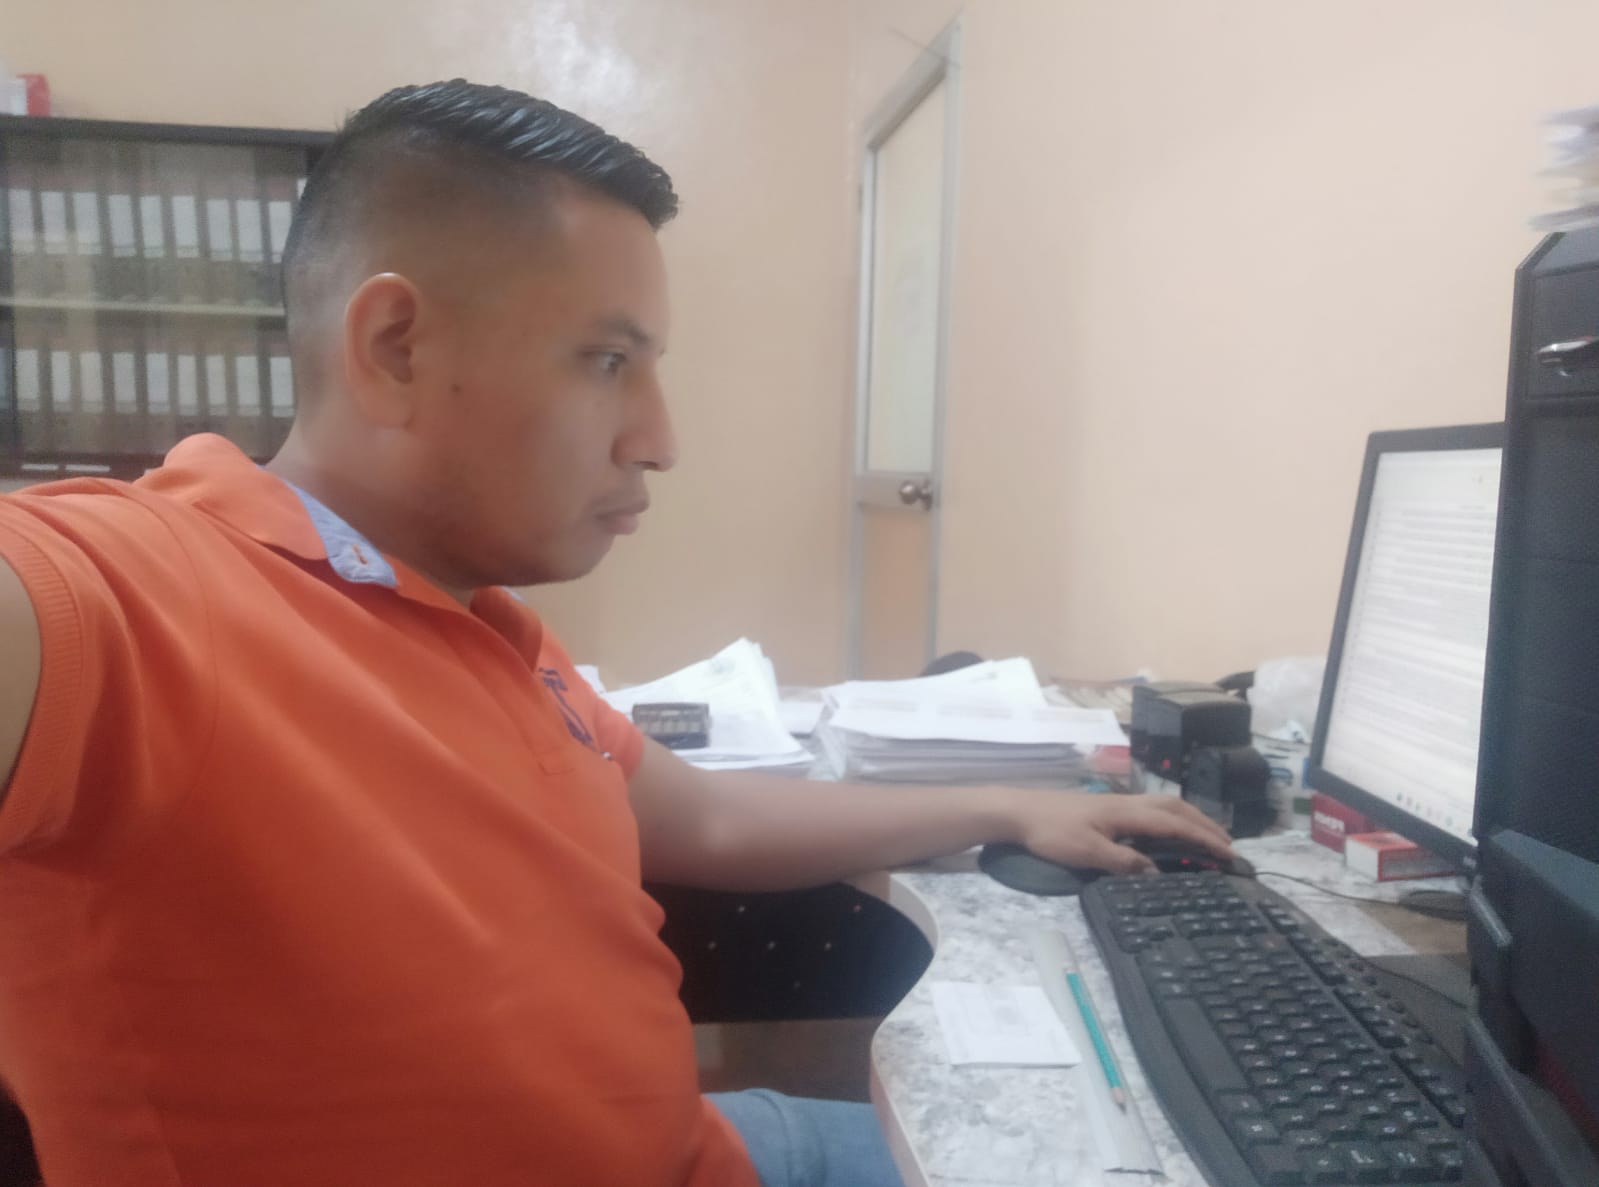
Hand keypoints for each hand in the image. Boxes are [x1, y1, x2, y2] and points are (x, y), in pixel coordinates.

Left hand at [1002, 788, 1235, 874]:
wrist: (1018, 811)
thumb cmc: (1051, 832)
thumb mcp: (1087, 853)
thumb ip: (1123, 863)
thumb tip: (1157, 874)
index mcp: (1127, 813)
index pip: (1175, 824)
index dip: (1203, 838)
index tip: (1228, 853)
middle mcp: (1128, 803)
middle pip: (1176, 809)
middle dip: (1204, 824)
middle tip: (1228, 844)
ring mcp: (1117, 803)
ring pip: (1164, 805)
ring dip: (1190, 818)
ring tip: (1207, 834)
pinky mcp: (1106, 807)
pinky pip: (1151, 808)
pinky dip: (1171, 817)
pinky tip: (1168, 829)